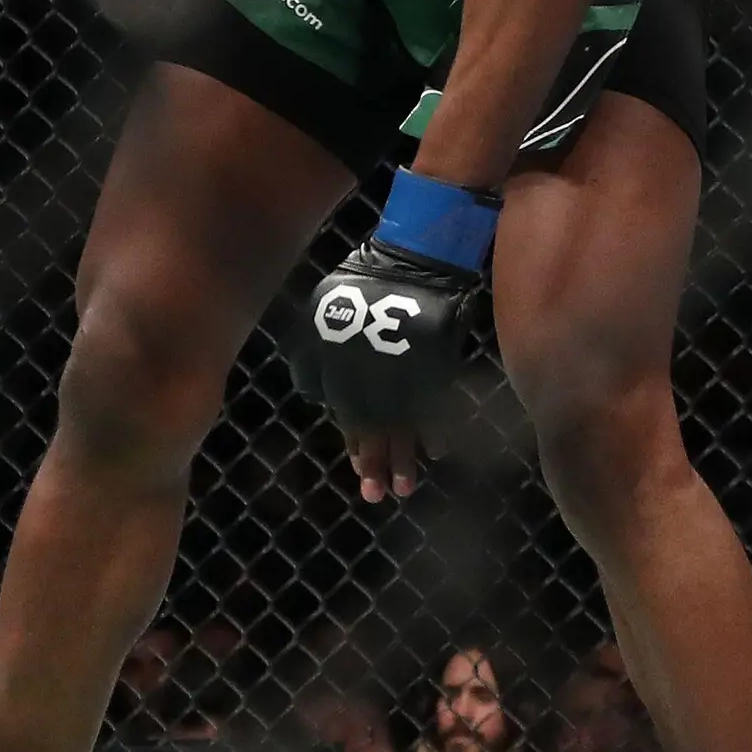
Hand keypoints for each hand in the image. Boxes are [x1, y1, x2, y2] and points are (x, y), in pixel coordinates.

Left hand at [277, 236, 479, 500]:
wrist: (411, 257)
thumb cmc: (361, 281)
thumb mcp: (322, 310)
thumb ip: (315, 353)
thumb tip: (317, 392)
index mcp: (334, 359)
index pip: (343, 412)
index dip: (355, 442)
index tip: (361, 465)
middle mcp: (362, 369)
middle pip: (368, 424)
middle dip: (374, 460)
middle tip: (377, 494)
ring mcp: (397, 368)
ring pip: (398, 421)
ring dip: (402, 456)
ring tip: (404, 488)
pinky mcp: (430, 364)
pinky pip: (431, 402)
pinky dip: (433, 427)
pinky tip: (437, 451)